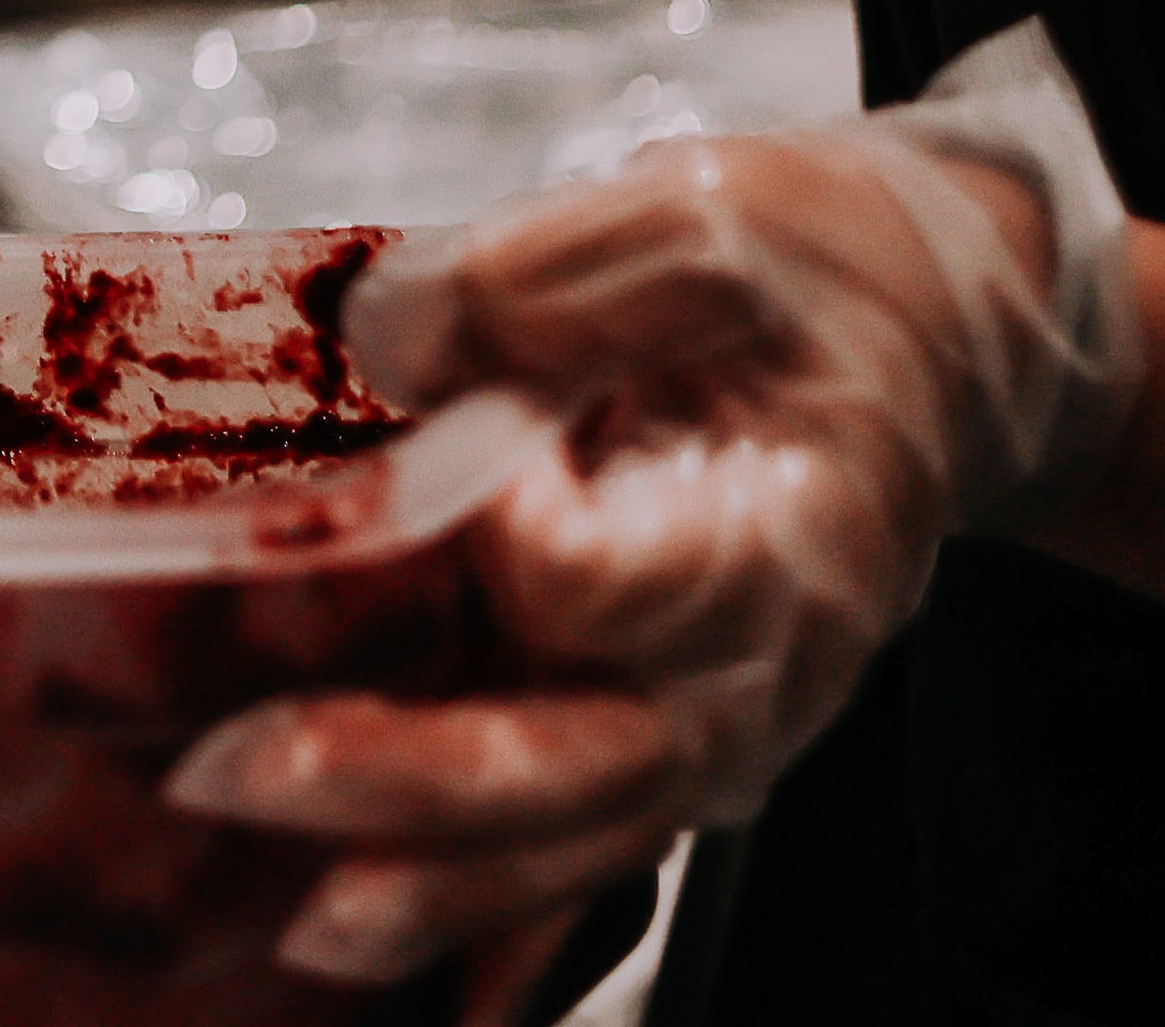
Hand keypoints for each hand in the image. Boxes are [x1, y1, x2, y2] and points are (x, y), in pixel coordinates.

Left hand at [166, 23, 1139, 1022]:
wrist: (936, 337)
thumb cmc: (814, 267)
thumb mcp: (696, 214)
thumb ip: (542, 270)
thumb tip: (386, 338)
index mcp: (777, 527)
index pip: (615, 582)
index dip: (519, 541)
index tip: (478, 454)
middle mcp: (757, 663)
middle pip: (581, 763)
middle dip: (402, 782)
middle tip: (229, 770)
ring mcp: (720, 722)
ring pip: (579, 842)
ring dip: (432, 886)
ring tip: (299, 930)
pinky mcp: (671, 732)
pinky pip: (591, 859)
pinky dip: (504, 929)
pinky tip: (416, 981)